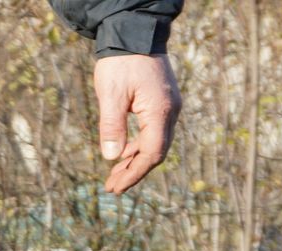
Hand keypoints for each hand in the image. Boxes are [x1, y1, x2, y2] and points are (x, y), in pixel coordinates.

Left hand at [94, 53, 181, 193]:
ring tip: (114, 175)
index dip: (134, 174)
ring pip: (155, 143)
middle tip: (111, 187)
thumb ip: (112, 126)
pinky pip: (154, 131)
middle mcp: (170, 111)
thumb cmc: (121, 62)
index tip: (115, 188)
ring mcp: (169, 106)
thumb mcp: (111, 94)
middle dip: (134, 172)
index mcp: (160, 111)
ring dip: (135, 160)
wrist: (134, 32)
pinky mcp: (163, 102)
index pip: (151, 154)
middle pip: (156, 153)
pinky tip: (124, 154)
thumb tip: (112, 158)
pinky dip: (139, 145)